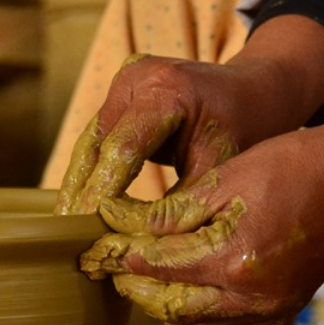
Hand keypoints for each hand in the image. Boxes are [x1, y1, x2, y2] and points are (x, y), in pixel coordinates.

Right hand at [55, 15, 323, 215]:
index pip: (122, 151)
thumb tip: (136, 247)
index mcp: (166, 90)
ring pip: (90, 143)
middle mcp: (138, 77)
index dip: (102, 195)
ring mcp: (125, 81)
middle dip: (82, 194)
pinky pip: (99, 139)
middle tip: (67, 237)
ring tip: (66, 227)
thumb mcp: (218, 172)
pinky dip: (92, 172)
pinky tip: (79, 206)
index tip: (90, 234)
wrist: (257, 90)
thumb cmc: (247, 130)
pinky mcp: (120, 93)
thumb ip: (176, 206)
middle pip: (97, 146)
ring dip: (79, 185)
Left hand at [80, 89, 323, 324]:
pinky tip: (170, 284)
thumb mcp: (225, 178)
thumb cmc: (294, 165)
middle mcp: (250, 295)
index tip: (89, 242)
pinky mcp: (277, 308)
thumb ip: (170, 211)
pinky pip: (219, 318)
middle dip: (128, 282)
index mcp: (233, 257)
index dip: (116, 251)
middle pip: (166, 302)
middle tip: (99, 263)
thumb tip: (117, 223)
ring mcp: (267, 307)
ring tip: (128, 272)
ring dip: (155, 298)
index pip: (154, 262)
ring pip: (190, 317)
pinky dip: (188, 305)